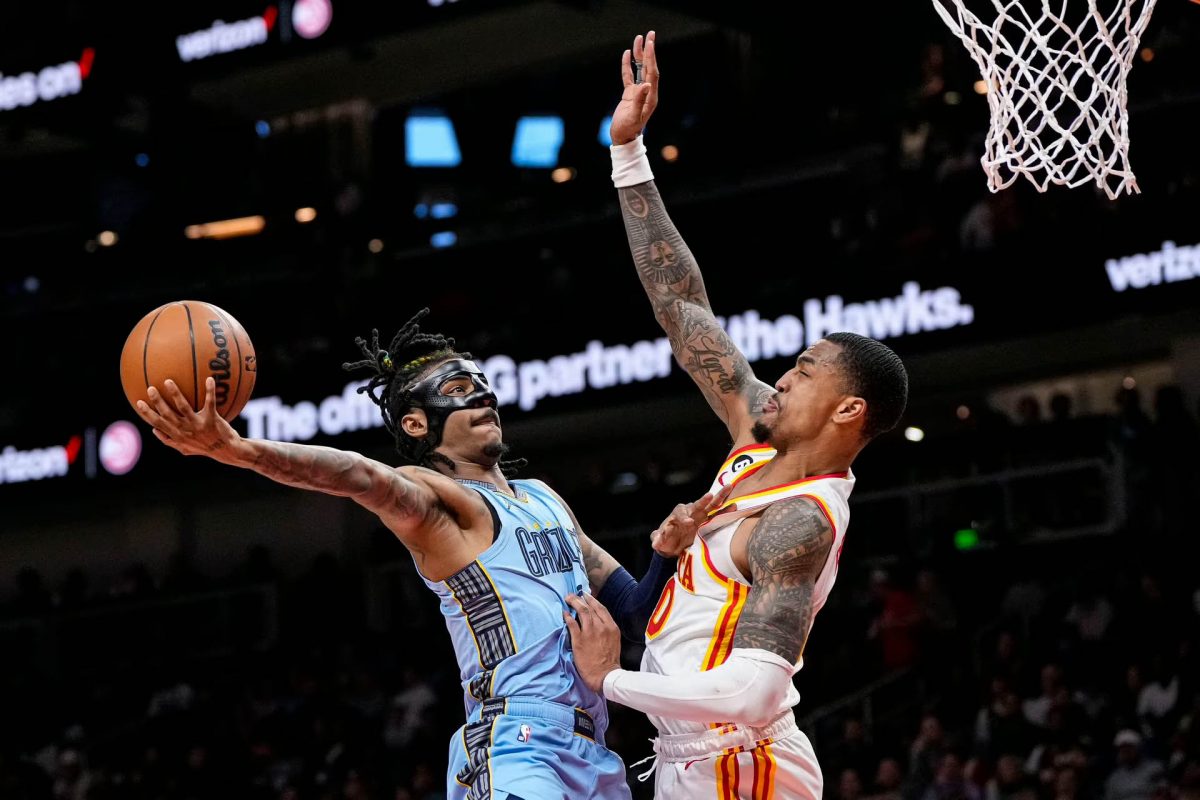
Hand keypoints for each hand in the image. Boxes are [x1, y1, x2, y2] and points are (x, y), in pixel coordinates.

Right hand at [134, 377, 242, 463]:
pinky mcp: (212, 420)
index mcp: (177, 436)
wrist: (227, 451)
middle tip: (151, 388)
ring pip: (184, 407)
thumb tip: (153, 430)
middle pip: (167, 415)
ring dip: (175, 394)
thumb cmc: (204, 448)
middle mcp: (186, 431)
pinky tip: (209, 379)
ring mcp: (199, 425)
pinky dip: (210, 390)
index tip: (138, 402)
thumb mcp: (185, 449)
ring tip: (168, 381)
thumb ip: (169, 441)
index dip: (147, 414)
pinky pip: (210, 403)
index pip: (158, 424)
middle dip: (157, 402)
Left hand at [563, 593, 621, 693]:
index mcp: (611, 626)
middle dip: (580, 598)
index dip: (592, 600)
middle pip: (589, 607)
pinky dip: (567, 616)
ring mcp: (590, 632)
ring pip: (581, 611)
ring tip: (567, 599)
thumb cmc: (609, 660)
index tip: (585, 595)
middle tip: (573, 595)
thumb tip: (598, 620)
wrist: (605, 675)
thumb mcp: (613, 640)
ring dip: (573, 602)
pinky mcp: (579, 640)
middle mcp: (601, 626)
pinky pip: (571, 623)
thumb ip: (606, 628)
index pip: (600, 607)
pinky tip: (564, 613)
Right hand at [610, 31, 659, 145]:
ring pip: (639, 69)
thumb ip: (639, 100)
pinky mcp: (630, 94)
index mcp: (650, 96)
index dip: (651, 58)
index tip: (650, 44)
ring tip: (638, 39)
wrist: (623, 138)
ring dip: (639, 54)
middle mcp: (647, 92)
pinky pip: (629, 76)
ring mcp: (638, 92)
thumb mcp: (634, 116)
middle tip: (650, 34)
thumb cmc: (628, 130)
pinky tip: (627, 54)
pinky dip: (628, 65)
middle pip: (648, 67)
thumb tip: (645, 84)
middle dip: (649, 51)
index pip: (652, 72)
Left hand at [650, 483, 733, 556]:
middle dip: (704, 500)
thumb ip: (658, 540)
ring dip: (719, 497)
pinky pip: (717, 514)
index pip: (679, 513)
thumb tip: (655, 543)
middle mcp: (689, 512)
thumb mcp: (659, 541)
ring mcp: (699, 516)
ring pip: (710, 505)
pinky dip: (725, 510)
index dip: (684, 517)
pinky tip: (734, 506)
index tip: (689, 522)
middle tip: (710, 496)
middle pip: (697, 504)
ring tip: (728, 487)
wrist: (674, 544)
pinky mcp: (707, 521)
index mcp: (676, 515)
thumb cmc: (666, 540)